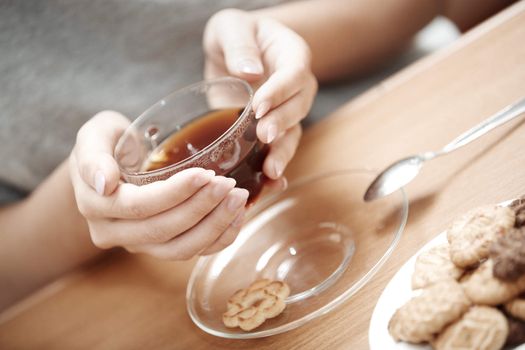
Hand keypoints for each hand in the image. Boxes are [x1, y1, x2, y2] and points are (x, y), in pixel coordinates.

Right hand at [69, 111, 247, 258]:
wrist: (110, 167)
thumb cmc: (106, 144)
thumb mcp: (94, 135)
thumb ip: (92, 154)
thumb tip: (104, 182)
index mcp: (95, 205)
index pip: (139, 206)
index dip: (175, 193)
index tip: (206, 174)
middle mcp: (113, 233)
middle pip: (162, 230)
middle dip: (201, 208)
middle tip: (230, 185)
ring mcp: (137, 245)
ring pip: (179, 249)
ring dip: (214, 227)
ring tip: (239, 199)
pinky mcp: (159, 248)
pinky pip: (190, 252)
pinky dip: (217, 239)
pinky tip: (236, 216)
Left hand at [204, 9, 317, 178]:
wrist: (235, 52)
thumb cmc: (235, 35)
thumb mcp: (230, 27)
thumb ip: (239, 44)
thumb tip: (249, 73)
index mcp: (291, 55)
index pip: (293, 73)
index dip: (280, 91)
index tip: (258, 106)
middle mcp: (296, 87)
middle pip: (299, 107)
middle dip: (283, 124)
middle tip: (264, 136)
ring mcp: (286, 111)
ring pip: (292, 134)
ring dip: (282, 152)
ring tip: (270, 170)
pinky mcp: (271, 130)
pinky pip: (278, 150)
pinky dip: (273, 168)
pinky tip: (266, 186)